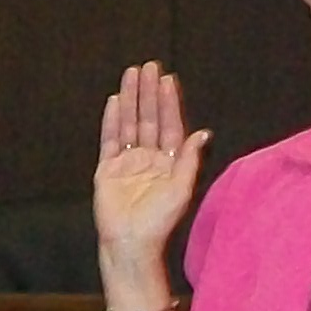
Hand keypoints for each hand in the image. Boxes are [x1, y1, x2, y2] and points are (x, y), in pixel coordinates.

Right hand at [94, 63, 208, 304]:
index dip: (169, 102)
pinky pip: (109, 140)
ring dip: (130, 99)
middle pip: (148, 118)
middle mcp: (148, 159)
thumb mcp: (181, 189)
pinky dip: (111, 120)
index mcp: (168, 163)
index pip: (169, 125)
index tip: (168, 79)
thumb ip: (190, 160)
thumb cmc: (160, 222)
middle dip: (149, 92)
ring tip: (131, 74)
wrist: (130, 244)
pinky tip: (114, 101)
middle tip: (150, 66)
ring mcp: (126, 163)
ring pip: (128, 124)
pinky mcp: (106, 170)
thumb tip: (203, 133)